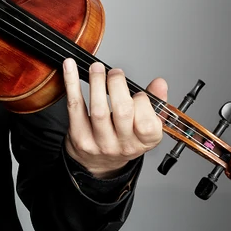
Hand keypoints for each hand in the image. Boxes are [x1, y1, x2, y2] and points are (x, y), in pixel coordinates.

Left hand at [63, 58, 164, 177]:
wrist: (98, 163)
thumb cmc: (124, 138)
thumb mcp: (146, 125)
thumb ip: (155, 103)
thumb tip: (160, 83)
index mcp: (144, 142)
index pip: (147, 122)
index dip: (142, 102)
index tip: (137, 93)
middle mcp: (124, 146)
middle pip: (123, 112)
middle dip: (118, 86)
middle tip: (115, 72)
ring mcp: (100, 143)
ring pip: (99, 110)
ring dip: (97, 83)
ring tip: (96, 68)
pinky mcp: (80, 137)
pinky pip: (75, 106)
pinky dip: (72, 83)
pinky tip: (70, 67)